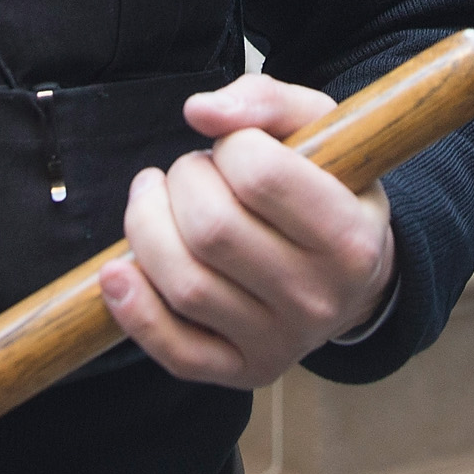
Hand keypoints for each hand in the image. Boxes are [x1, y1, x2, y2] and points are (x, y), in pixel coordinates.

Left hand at [103, 73, 395, 389]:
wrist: (355, 276)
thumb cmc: (328, 188)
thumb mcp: (319, 128)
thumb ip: (265, 101)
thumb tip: (199, 111)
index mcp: (350, 236)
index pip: (261, 176)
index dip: (230, 146)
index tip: (234, 148)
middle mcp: (319, 299)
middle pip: (210, 230)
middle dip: (182, 181)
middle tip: (191, 173)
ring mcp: (281, 343)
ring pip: (184, 284)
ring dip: (146, 227)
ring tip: (156, 202)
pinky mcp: (244, 372)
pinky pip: (176, 351)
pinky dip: (133, 309)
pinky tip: (118, 271)